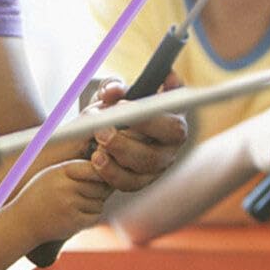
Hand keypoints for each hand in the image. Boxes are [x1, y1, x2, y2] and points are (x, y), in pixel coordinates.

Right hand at [15, 159, 110, 243]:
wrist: (23, 222)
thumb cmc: (39, 196)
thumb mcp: (51, 176)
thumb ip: (75, 171)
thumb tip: (106, 173)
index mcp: (60, 172)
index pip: (93, 168)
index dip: (99, 174)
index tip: (97, 178)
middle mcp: (66, 187)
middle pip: (100, 187)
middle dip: (98, 191)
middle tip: (84, 194)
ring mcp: (70, 205)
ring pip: (99, 203)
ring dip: (93, 205)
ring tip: (75, 205)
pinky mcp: (74, 222)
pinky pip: (95, 216)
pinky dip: (90, 216)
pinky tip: (75, 215)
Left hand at [83, 75, 187, 190]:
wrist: (102, 129)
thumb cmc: (116, 106)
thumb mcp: (114, 92)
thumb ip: (113, 87)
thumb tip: (112, 91)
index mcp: (173, 119)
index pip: (172, 123)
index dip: (149, 118)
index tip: (121, 105)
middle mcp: (170, 146)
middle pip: (158, 150)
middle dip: (127, 140)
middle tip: (101, 129)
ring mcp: (157, 167)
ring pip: (143, 168)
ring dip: (117, 155)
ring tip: (96, 141)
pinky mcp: (140, 181)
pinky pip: (128, 183)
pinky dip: (110, 172)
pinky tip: (95, 158)